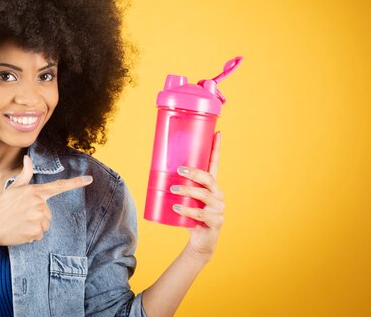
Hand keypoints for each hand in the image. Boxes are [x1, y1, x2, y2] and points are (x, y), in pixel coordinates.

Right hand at [0, 154, 93, 246]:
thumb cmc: (1, 206)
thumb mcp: (13, 188)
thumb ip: (25, 174)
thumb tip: (27, 159)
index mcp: (35, 191)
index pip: (59, 186)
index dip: (76, 183)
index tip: (89, 180)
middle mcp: (39, 203)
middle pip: (48, 213)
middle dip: (37, 216)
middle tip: (20, 215)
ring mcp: (38, 218)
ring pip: (45, 224)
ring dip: (35, 226)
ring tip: (19, 223)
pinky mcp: (36, 231)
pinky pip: (40, 235)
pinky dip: (32, 235)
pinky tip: (20, 231)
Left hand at [170, 131, 224, 260]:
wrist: (200, 240)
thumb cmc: (190, 214)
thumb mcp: (184, 197)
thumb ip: (175, 184)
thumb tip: (154, 166)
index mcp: (211, 185)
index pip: (215, 164)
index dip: (216, 149)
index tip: (217, 132)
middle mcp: (218, 194)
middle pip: (209, 179)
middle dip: (194, 173)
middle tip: (179, 170)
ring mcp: (219, 208)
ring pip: (205, 196)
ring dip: (188, 191)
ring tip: (173, 190)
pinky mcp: (216, 221)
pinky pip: (202, 215)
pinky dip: (188, 210)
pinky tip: (178, 208)